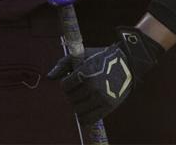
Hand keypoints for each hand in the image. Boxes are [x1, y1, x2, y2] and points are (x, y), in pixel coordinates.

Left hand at [46, 27, 162, 124]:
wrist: (127, 64)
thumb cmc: (101, 58)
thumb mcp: (82, 56)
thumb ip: (63, 65)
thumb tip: (49, 77)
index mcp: (86, 72)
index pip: (65, 86)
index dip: (66, 83)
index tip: (72, 80)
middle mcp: (93, 87)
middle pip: (71, 99)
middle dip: (72, 94)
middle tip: (79, 89)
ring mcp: (101, 98)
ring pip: (78, 110)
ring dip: (77, 105)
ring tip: (83, 97)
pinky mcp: (108, 107)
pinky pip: (89, 119)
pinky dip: (84, 117)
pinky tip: (85, 109)